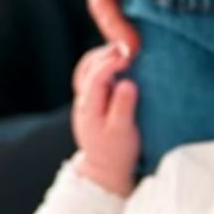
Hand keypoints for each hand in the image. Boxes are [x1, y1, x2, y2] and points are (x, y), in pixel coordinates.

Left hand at [71, 44, 139, 195]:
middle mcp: (83, 99)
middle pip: (87, 67)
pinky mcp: (92, 96)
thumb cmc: (117, 151)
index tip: (129, 56)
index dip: (110, 63)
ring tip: (124, 49)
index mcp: (89, 108)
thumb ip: (123, 107)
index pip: (95, 77)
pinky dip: (103, 61)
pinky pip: (92, 71)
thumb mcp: (122, 132)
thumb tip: (128, 82)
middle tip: (129, 46)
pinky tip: (118, 58)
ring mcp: (86, 97)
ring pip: (87, 67)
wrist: (105, 168)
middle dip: (106, 53)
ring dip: (103, 54)